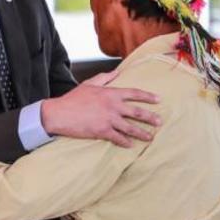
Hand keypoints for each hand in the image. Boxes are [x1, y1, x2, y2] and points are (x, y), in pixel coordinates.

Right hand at [41, 70, 160, 146]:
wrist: (59, 113)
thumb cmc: (73, 99)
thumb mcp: (89, 84)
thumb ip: (104, 78)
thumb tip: (116, 73)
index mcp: (111, 93)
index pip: (134, 93)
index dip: (148, 97)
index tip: (158, 100)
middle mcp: (113, 106)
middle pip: (137, 112)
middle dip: (150, 118)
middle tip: (159, 122)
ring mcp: (108, 119)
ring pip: (131, 128)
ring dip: (142, 134)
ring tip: (150, 138)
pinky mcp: (102, 131)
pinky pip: (118, 138)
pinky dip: (125, 143)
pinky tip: (131, 146)